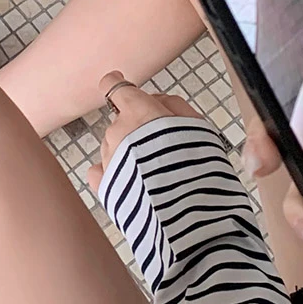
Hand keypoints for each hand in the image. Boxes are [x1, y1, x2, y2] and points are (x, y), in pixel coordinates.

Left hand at [86, 71, 203, 192]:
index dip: (118, 86)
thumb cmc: (200, 170)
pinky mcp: (104, 186)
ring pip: (114, 146)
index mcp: (138, 112)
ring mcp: (107, 159)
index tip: (122, 86)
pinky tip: (132, 184)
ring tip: (157, 174)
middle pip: (122, 122)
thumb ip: (175, 106)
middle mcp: (116, 131)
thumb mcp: (200, 127)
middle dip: (138, 131)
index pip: (114, 86)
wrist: (191, 217)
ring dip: (129, 154)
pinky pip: (102, 171)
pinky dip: (114, 174)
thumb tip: (157, 100)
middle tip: (165, 150)